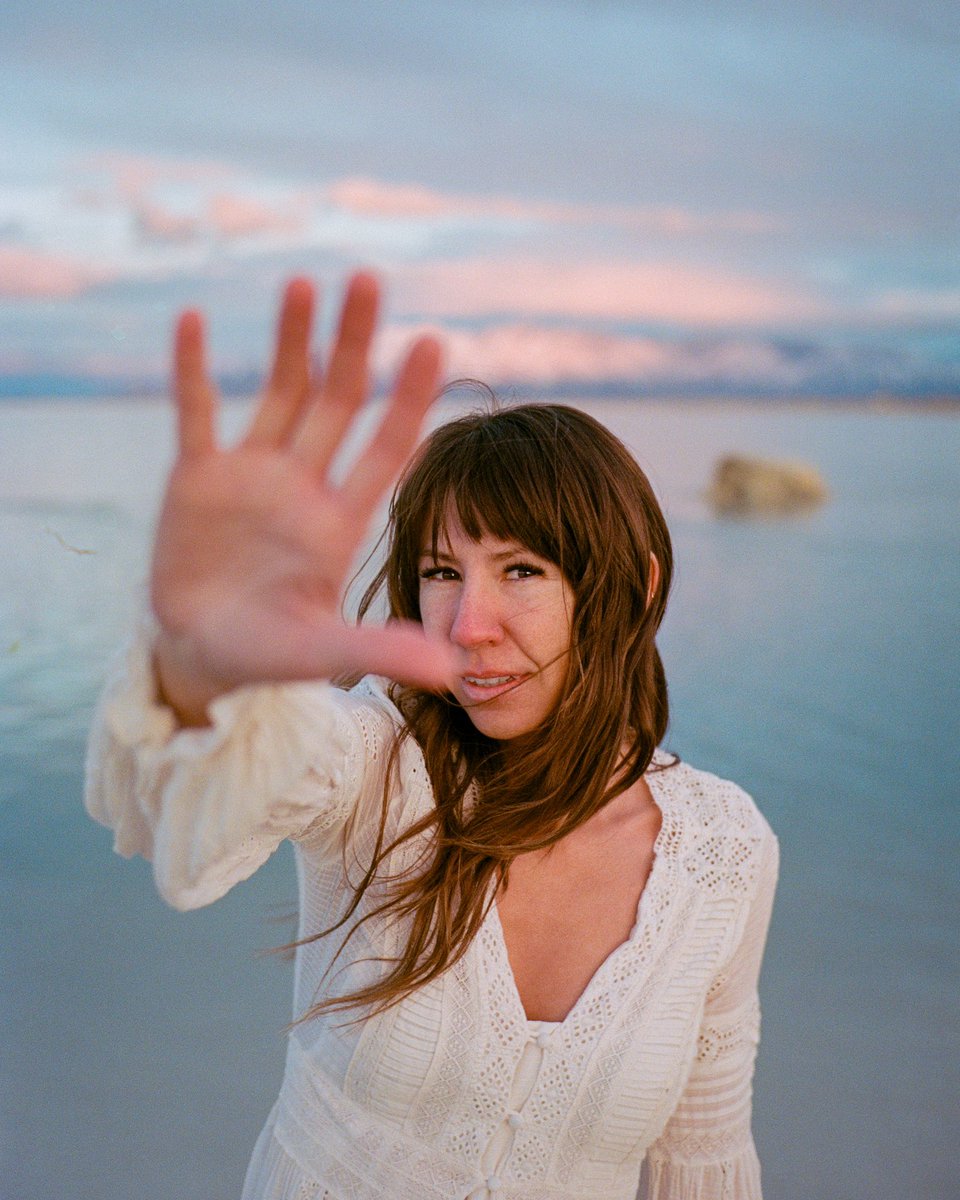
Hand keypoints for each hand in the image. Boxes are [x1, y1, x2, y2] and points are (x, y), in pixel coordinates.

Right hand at [150, 273, 455, 723]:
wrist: (202, 655)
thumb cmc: (268, 654)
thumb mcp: (321, 653)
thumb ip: (378, 651)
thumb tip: (452, 672)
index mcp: (338, 521)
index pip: (384, 447)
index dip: (407, 397)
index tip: (433, 342)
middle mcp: (302, 486)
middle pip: (336, 400)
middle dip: (353, 343)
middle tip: (369, 280)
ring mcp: (250, 475)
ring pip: (278, 393)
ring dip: (289, 339)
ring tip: (302, 281)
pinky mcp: (196, 478)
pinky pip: (195, 413)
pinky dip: (192, 370)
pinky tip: (193, 319)